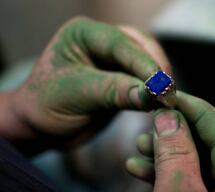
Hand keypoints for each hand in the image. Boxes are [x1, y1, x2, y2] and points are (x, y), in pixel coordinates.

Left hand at [0, 16, 170, 153]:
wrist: (40, 127)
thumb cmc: (46, 105)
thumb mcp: (77, 95)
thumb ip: (115, 91)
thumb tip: (152, 94)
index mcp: (84, 34)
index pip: (121, 44)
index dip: (144, 63)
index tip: (161, 84)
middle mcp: (102, 41)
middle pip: (141, 46)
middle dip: (156, 69)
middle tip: (168, 93)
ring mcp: (115, 59)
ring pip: (148, 61)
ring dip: (159, 79)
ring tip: (166, 99)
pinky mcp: (124, 78)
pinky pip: (146, 79)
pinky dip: (154, 90)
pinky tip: (159, 102)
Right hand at [127, 92, 214, 191]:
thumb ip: (176, 155)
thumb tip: (170, 118)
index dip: (195, 108)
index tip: (170, 94)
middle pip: (210, 148)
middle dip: (175, 134)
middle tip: (151, 120)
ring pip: (196, 169)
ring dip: (166, 157)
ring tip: (139, 146)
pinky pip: (191, 190)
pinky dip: (166, 179)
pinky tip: (141, 170)